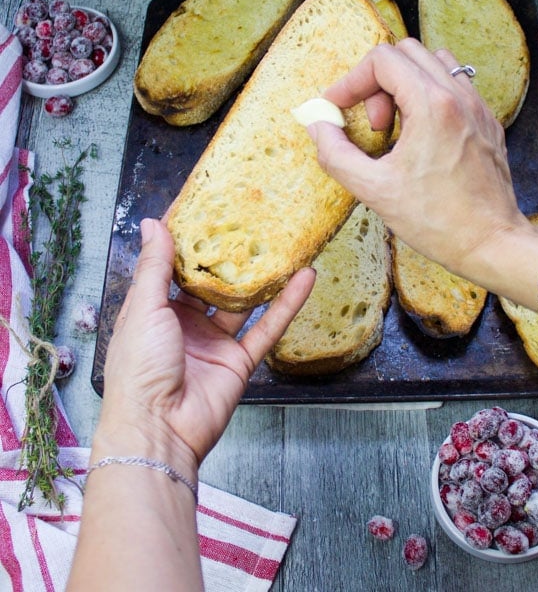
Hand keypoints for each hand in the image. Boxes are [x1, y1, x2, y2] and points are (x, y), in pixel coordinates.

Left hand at [98, 218, 314, 470]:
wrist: (158, 430)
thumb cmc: (139, 369)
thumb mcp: (144, 309)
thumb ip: (155, 267)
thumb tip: (152, 224)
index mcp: (154, 308)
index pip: (173, 263)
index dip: (186, 235)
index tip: (203, 203)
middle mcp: (184, 322)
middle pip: (211, 280)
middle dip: (229, 252)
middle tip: (250, 216)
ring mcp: (213, 341)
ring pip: (243, 301)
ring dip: (262, 275)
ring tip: (284, 242)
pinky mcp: (239, 361)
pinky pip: (266, 328)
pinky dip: (286, 304)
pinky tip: (304, 279)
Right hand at [307, 38, 528, 282]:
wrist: (491, 243)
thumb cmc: (437, 221)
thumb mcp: (374, 190)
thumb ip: (336, 153)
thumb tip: (318, 126)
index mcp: (432, 105)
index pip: (382, 60)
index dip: (351, 81)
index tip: (337, 108)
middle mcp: (459, 96)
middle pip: (406, 53)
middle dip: (377, 81)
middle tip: (372, 123)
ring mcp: (478, 107)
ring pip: (434, 63)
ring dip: (405, 83)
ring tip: (396, 125)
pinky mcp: (487, 122)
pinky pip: (455, 85)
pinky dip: (429, 96)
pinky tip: (420, 136)